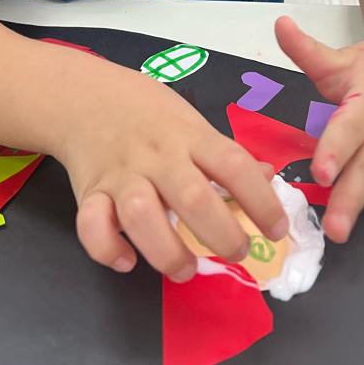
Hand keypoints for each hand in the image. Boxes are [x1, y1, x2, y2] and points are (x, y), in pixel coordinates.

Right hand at [56, 54, 287, 281]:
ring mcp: (121, 175)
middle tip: (237, 251)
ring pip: (142, 216)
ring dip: (167, 251)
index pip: (233, 165)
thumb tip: (267, 178)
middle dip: (221, 234)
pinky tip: (128, 260)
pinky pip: (92, 226)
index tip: (277, 228)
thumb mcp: (192, 121)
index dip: (261, 201)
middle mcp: (158, 156)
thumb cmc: (148, 112)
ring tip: (186, 269)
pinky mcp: (90, 192)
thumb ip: (224, 153)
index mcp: (190, 136)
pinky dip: (109, 249)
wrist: (86, 95)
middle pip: (192, 197)